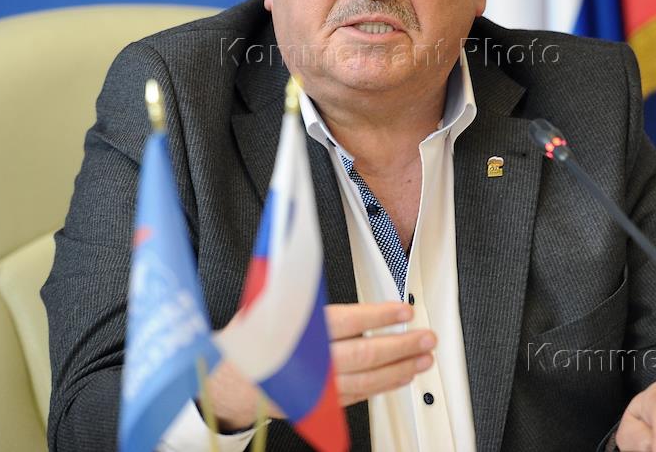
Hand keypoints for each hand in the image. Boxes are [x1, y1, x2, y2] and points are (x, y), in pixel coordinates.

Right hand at [203, 302, 433, 430]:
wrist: (229, 384)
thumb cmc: (251, 340)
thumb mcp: (268, 304)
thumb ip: (294, 284)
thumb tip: (306, 250)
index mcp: (299, 333)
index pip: (348, 323)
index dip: (379, 316)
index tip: (403, 311)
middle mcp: (311, 364)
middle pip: (365, 355)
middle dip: (401, 347)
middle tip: (426, 339)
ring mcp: (318, 389)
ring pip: (367, 380)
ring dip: (399, 370)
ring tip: (422, 359)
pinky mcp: (321, 405)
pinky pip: (359, 396)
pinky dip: (382, 387)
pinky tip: (400, 377)